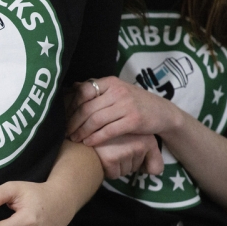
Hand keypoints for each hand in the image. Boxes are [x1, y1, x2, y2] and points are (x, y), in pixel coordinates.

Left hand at [65, 76, 180, 145]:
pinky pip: (109, 130)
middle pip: (87, 107)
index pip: (83, 91)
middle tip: (65, 132)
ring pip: (96, 120)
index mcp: (111, 82)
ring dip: (82, 131)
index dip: (70, 105)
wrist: (163, 112)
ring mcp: (126, 105)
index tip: (63, 117)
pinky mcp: (134, 120)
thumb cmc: (135, 102)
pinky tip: (89, 143)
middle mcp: (118, 91)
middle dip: (73, 122)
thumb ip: (98, 90)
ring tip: (74, 139)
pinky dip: (96, 138)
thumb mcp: (117, 91)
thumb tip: (73, 87)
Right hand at [94, 134, 163, 178]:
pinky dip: (107, 170)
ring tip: (107, 150)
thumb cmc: (109, 135)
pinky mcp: (111, 158)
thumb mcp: (133, 137)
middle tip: (115, 148)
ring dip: (117, 166)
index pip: (156, 168)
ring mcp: (125, 150)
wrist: (84, 128)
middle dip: (126, 163)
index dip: (144, 167)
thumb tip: (155, 172)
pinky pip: (114, 174)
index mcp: (147, 137)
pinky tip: (102, 155)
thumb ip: (150, 155)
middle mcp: (139, 143)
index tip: (134, 158)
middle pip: (137, 169)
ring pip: (125, 171)